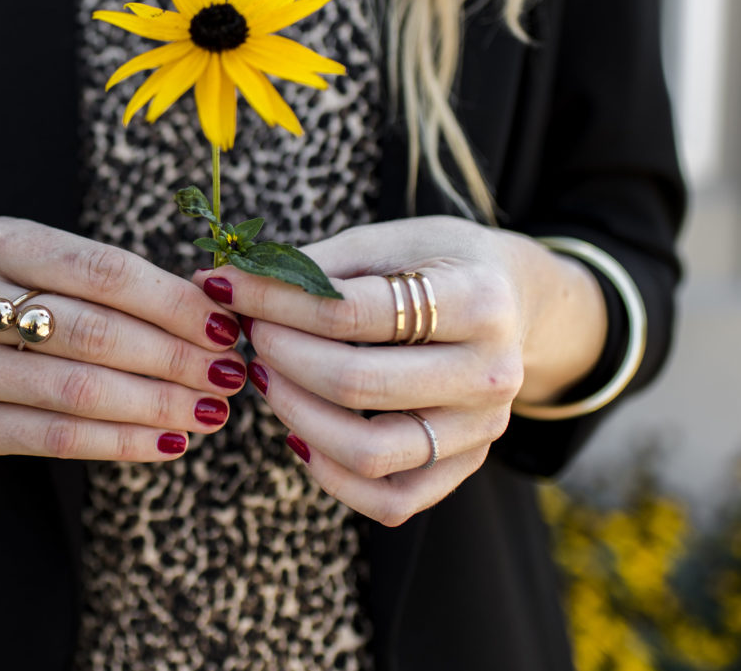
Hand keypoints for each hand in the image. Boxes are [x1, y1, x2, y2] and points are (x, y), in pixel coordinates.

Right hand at [0, 217, 249, 461]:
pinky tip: (169, 442)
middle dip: (173, 357)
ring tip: (210, 411)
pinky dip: (123, 442)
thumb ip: (125, 285)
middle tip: (229, 375)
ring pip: (78, 390)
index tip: (225, 327)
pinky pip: (58, 438)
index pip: (101, 270)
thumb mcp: (59, 271)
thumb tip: (220, 315)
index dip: (171, 302)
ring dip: (158, 404)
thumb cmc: (27, 303)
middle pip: (92, 332)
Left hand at [191, 216, 604, 525]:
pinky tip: (297, 433)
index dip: (277, 300)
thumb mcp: (387, 240)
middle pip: (357, 383)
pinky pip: (391, 500)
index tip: (229, 286)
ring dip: (297, 415)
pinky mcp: (466, 465)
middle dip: (282, 354)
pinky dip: (332, 477)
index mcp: (478, 300)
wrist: (512, 301)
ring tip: (267, 376)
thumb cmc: (436, 263)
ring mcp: (482, 428)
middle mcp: (491, 373)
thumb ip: (315, 264)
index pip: (354, 311)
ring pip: (370, 452)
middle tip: (250, 331)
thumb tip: (228, 281)